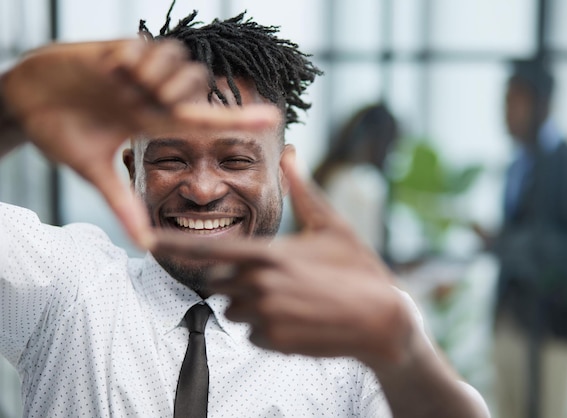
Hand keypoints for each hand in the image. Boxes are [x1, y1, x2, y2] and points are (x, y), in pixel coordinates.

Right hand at [0, 39, 274, 246]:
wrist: (23, 101)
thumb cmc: (59, 132)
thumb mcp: (92, 170)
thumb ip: (122, 202)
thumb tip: (145, 245)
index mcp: (152, 122)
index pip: (205, 120)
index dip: (239, 119)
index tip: (273, 120)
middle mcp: (153, 96)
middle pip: (198, 84)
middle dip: (184, 94)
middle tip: (151, 104)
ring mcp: (139, 72)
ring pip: (181, 62)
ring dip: (162, 77)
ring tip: (128, 87)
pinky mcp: (120, 49)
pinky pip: (150, 46)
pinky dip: (141, 60)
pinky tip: (116, 71)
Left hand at [156, 155, 420, 368]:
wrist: (382, 320)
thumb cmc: (359, 268)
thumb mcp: (332, 225)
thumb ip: (302, 190)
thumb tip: (291, 152)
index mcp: (269, 254)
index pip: (208, 251)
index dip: (174, 246)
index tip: (147, 242)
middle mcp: (260, 286)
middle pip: (220, 285)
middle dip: (237, 282)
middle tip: (277, 280)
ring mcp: (265, 317)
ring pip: (235, 312)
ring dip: (252, 307)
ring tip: (293, 300)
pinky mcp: (274, 342)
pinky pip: (253, 334)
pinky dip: (268, 328)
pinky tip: (299, 320)